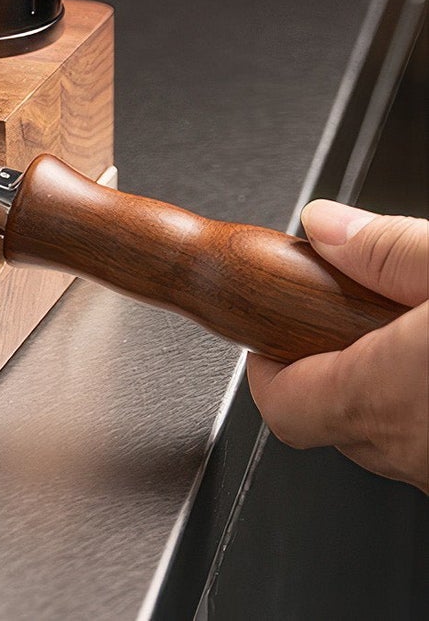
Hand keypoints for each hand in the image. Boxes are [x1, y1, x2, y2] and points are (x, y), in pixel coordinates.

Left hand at [246, 201, 428, 491]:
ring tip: (408, 339)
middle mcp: (414, 452)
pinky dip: (427, 412)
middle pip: (334, 422)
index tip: (268, 335)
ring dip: (390, 395)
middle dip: (332, 370)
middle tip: (348, 324)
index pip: (282, 402)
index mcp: (386, 393)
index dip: (266, 367)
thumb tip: (325, 227)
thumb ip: (387, 250)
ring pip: (391, 442)